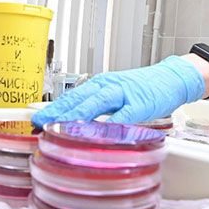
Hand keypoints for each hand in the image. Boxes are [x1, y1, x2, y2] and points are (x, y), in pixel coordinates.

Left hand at [31, 56, 204, 126]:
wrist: (172, 77)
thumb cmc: (143, 89)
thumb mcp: (115, 96)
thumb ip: (96, 109)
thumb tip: (74, 123)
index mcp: (99, 85)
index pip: (71, 97)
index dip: (53, 109)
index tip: (35, 119)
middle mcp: (108, 86)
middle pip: (78, 99)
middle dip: (57, 112)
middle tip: (39, 123)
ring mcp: (123, 94)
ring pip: (96, 103)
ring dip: (77, 115)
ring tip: (60, 126)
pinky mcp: (140, 103)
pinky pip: (124, 115)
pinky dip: (111, 123)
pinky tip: (100, 131)